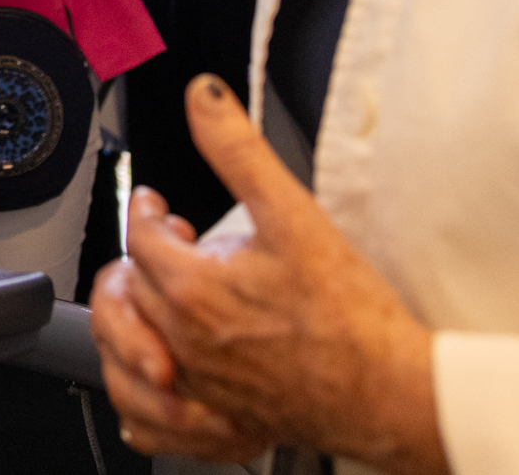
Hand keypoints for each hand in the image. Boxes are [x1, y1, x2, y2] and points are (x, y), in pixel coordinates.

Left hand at [91, 77, 446, 473]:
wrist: (389, 394)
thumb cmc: (350, 316)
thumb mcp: (293, 214)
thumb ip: (239, 150)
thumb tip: (205, 97)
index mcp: (190, 290)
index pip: (138, 236)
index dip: (146, 210)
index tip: (157, 203)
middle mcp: (181, 343)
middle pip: (130, 287)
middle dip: (144, 256)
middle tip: (175, 242)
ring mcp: (195, 389)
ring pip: (129, 349)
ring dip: (136, 316)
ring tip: (166, 294)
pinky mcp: (214, 422)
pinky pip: (151, 416)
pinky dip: (145, 388)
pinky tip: (165, 366)